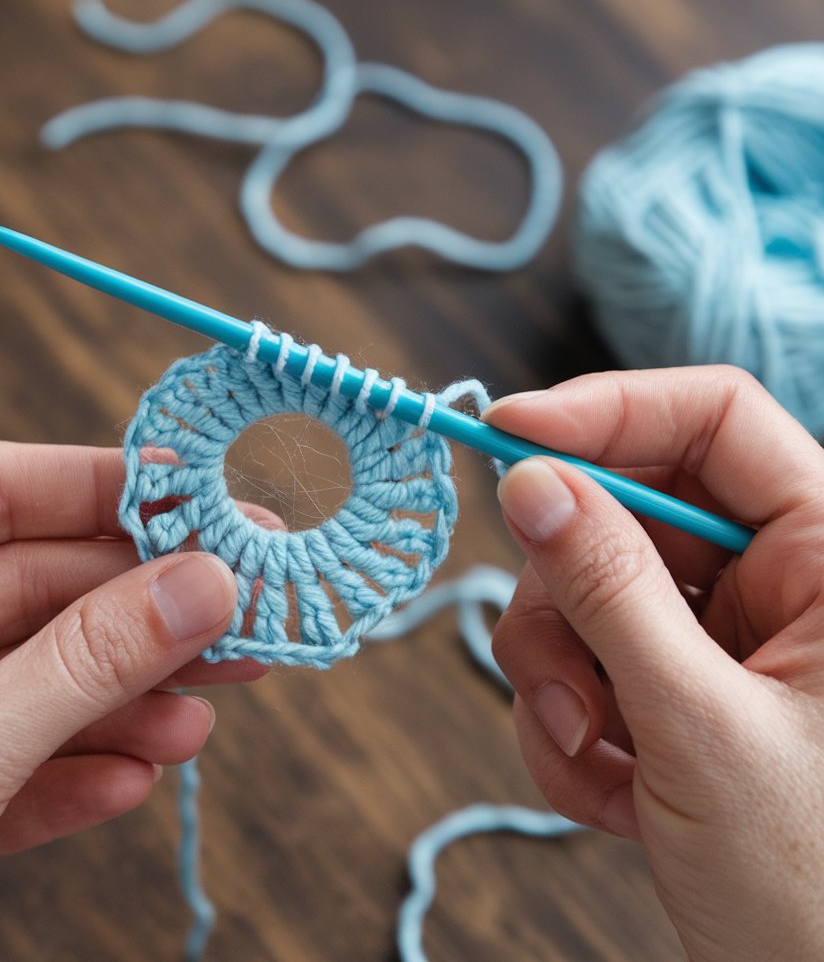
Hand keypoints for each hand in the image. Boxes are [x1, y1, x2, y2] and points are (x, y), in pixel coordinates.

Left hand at [0, 440, 265, 961]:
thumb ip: (78, 672)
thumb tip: (201, 586)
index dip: (92, 486)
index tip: (193, 494)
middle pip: (29, 589)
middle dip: (136, 610)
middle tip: (235, 607)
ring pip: (34, 680)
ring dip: (126, 699)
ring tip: (203, 711)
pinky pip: (14, 764)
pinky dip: (80, 769)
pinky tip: (137, 774)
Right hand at [487, 367, 823, 961]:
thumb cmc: (820, 891)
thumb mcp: (701, 727)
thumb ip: (611, 592)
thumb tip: (531, 484)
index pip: (714, 418)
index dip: (606, 410)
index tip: (507, 435)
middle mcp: (779, 579)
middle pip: (626, 509)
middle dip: (566, 593)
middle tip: (549, 671)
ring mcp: (724, 633)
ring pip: (588, 591)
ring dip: (559, 676)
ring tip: (587, 755)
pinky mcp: (678, 684)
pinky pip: (586, 659)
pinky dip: (569, 723)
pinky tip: (609, 793)